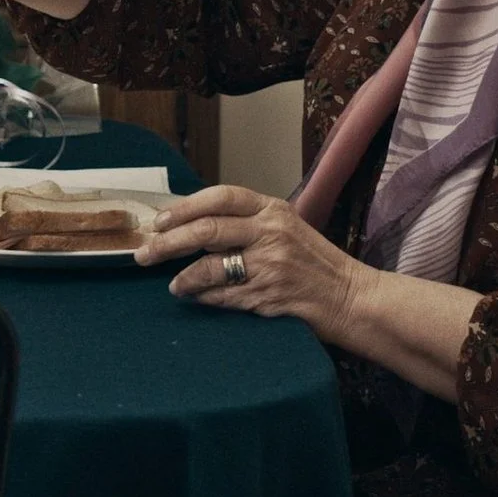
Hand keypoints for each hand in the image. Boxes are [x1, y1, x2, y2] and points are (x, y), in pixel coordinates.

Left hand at [133, 184, 370, 342]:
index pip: (220, 197)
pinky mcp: (270, 297)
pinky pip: (224, 297)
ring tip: (175, 285)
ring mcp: (271, 266)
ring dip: (184, 278)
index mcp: (273, 210)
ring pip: (210, 267)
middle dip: (167, 243)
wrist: (353, 298)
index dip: (184, 207)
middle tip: (144, 254)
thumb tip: (191, 223)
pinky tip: (197, 299)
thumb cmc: (316, 263)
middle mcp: (271, 233)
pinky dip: (205, 298)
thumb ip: (247, 222)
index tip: (159, 221)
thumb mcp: (287, 228)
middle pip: (206, 230)